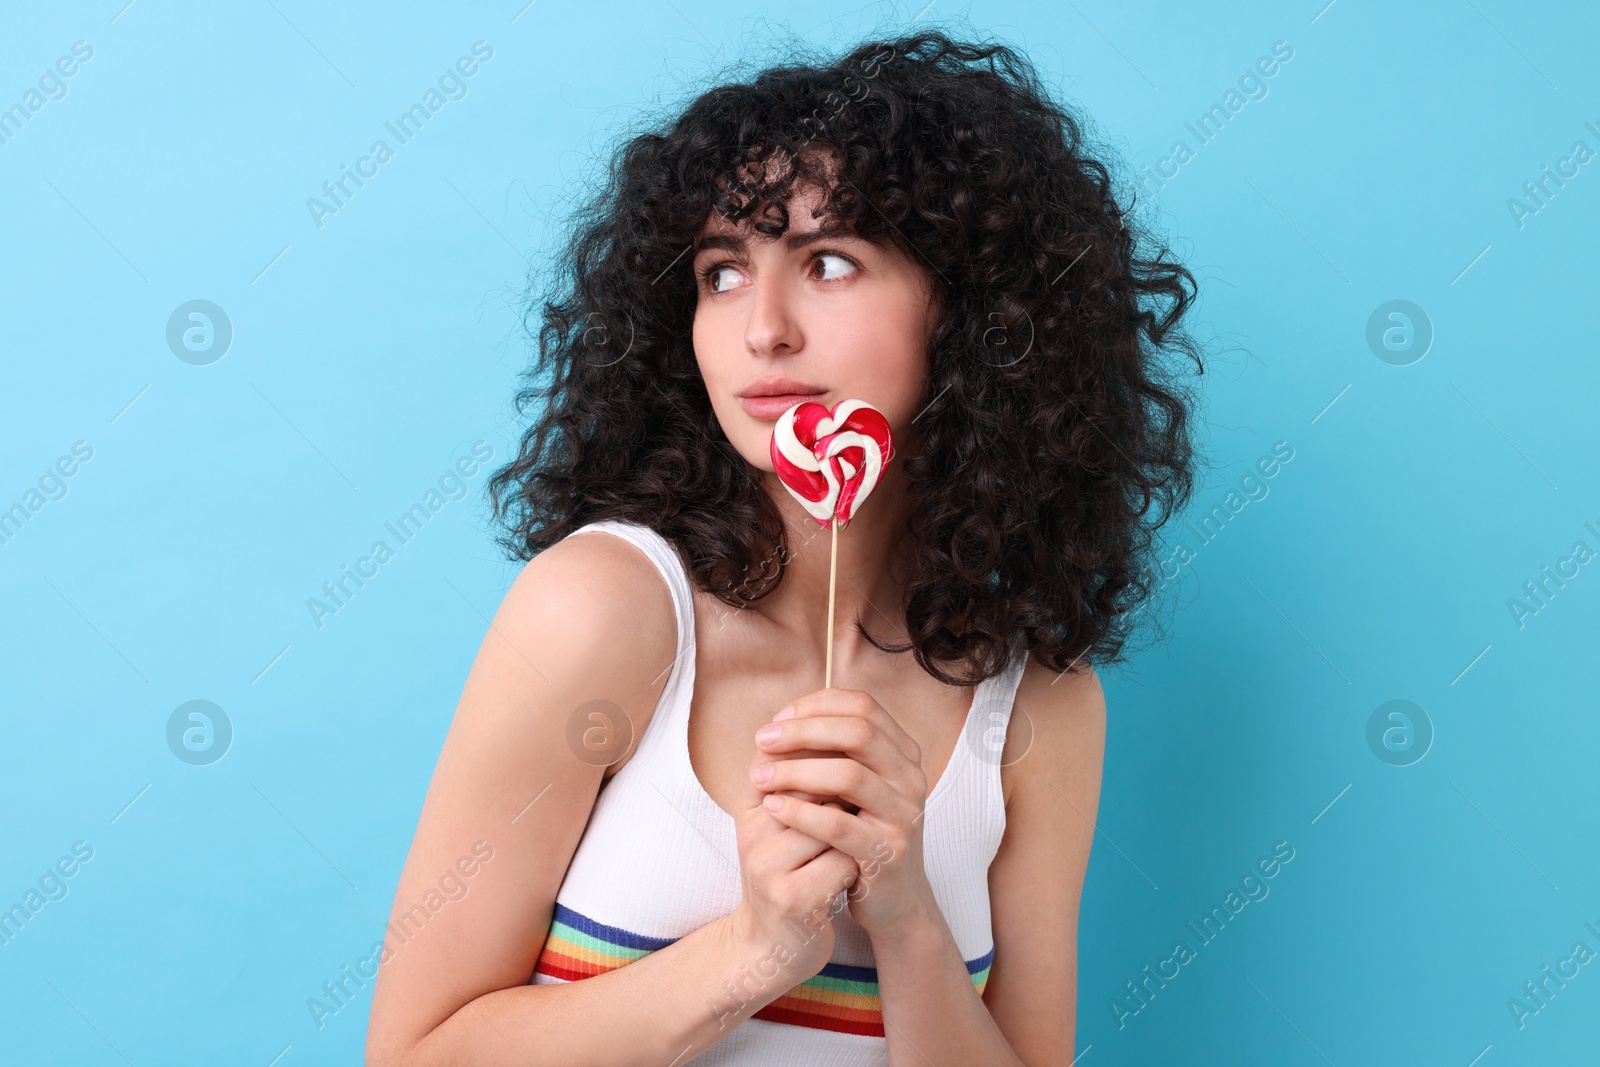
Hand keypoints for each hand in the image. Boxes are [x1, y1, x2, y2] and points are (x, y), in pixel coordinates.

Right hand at [726, 714, 859, 983]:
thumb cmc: (787, 874)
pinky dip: (858, 860)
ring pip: (830, 821)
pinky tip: (861, 866)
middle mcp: (752, 834)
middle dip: (848, 782)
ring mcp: (770, 868)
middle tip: (876, 784)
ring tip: (870, 822)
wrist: (771, 945)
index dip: (825, 747)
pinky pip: (841, 862)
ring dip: (857, 820)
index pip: (784, 756)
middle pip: (810, 784)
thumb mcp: (782, 826)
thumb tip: (839, 728)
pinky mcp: (793, 900)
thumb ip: (799, 782)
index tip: (858, 749)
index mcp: (749, 808)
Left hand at [750, 687, 936, 939]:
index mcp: (903, 754)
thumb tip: (781, 720)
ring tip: (760, 776)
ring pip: (849, 776)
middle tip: (763, 739)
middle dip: (803, 731)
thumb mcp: (853, 788)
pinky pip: (838, 825)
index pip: (863, 706)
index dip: (817, 705)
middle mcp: (911, 779)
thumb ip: (831, 753)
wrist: (894, 901)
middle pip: (858, 732)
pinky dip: (800, 812)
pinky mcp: (889, 852)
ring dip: (796, 771)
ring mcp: (904, 816)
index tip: (779, 718)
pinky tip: (771, 807)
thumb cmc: (862, 835)